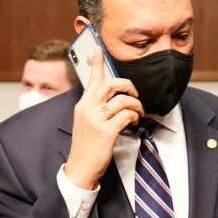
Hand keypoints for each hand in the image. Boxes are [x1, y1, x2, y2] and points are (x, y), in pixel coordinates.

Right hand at [65, 48, 143, 189]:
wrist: (80, 168)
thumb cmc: (86, 147)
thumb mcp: (86, 123)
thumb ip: (96, 109)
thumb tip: (112, 99)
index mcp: (82, 105)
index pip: (91, 79)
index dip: (96, 62)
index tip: (98, 48)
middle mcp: (87, 108)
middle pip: (110, 84)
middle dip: (128, 85)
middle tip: (135, 95)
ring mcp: (95, 119)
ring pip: (122, 99)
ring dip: (135, 105)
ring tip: (137, 113)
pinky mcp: (105, 131)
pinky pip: (126, 115)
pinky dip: (134, 117)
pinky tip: (133, 122)